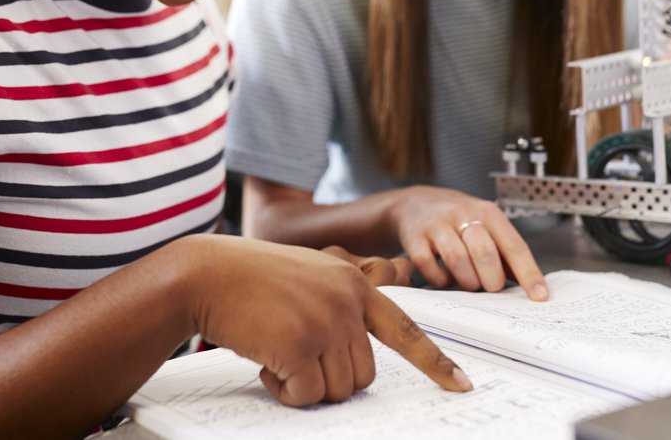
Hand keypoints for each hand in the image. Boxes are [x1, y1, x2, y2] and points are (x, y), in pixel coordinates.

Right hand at [183, 235, 471, 406]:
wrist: (209, 274)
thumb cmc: (254, 279)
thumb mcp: (311, 277)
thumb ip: (341, 306)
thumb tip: (357, 357)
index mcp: (355, 283)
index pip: (406, 328)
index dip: (434, 361)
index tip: (461, 384)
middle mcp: (347, 300)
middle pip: (364, 375)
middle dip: (331, 378)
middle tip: (296, 355)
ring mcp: (326, 321)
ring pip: (337, 390)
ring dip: (305, 385)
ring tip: (277, 350)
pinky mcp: (300, 345)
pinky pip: (306, 396)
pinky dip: (284, 391)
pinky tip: (265, 362)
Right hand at [388, 186, 548, 296]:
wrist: (414, 202)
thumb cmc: (456, 219)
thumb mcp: (484, 225)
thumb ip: (504, 251)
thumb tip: (530, 284)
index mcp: (487, 212)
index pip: (513, 245)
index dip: (528, 273)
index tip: (540, 296)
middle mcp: (462, 214)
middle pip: (485, 252)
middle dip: (492, 279)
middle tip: (491, 287)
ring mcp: (436, 225)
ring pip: (457, 259)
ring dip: (467, 281)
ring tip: (469, 283)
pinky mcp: (414, 238)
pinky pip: (429, 266)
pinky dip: (440, 280)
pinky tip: (445, 276)